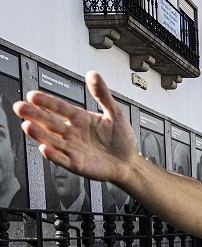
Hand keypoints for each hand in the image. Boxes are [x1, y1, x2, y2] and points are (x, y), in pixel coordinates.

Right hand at [14, 71, 139, 184]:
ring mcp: (72, 148)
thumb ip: (103, 95)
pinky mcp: (76, 164)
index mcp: (79, 118)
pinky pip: (62, 159)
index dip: (46, 102)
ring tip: (28, 126)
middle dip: (34, 115)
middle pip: (49, 122)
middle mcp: (72, 132)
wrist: (129, 162)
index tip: (33, 95)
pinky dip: (53, 155)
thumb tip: (93, 74)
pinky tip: (45, 148)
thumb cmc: (122, 139)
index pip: (59, 107)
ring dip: (39, 134)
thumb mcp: (115, 113)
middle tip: (20, 107)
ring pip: (52, 140)